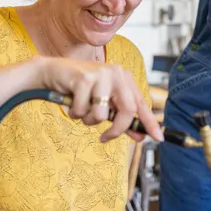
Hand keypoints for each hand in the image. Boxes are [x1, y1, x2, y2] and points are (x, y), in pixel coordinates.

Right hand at [38, 57, 163, 143]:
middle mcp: (116, 73)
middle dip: (116, 130)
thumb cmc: (78, 89)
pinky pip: (83, 110)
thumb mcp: (103, 104)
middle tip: (105, 138)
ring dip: (88, 120)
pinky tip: (71, 102)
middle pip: (128, 110)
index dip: (150, 122)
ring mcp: (101, 74)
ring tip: (81, 109)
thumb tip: (139, 135)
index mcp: (123, 78)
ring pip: (102, 114)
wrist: (52, 72)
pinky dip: (75, 113)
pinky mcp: (84, 78)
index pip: (141, 103)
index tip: (158, 138)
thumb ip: (120, 118)